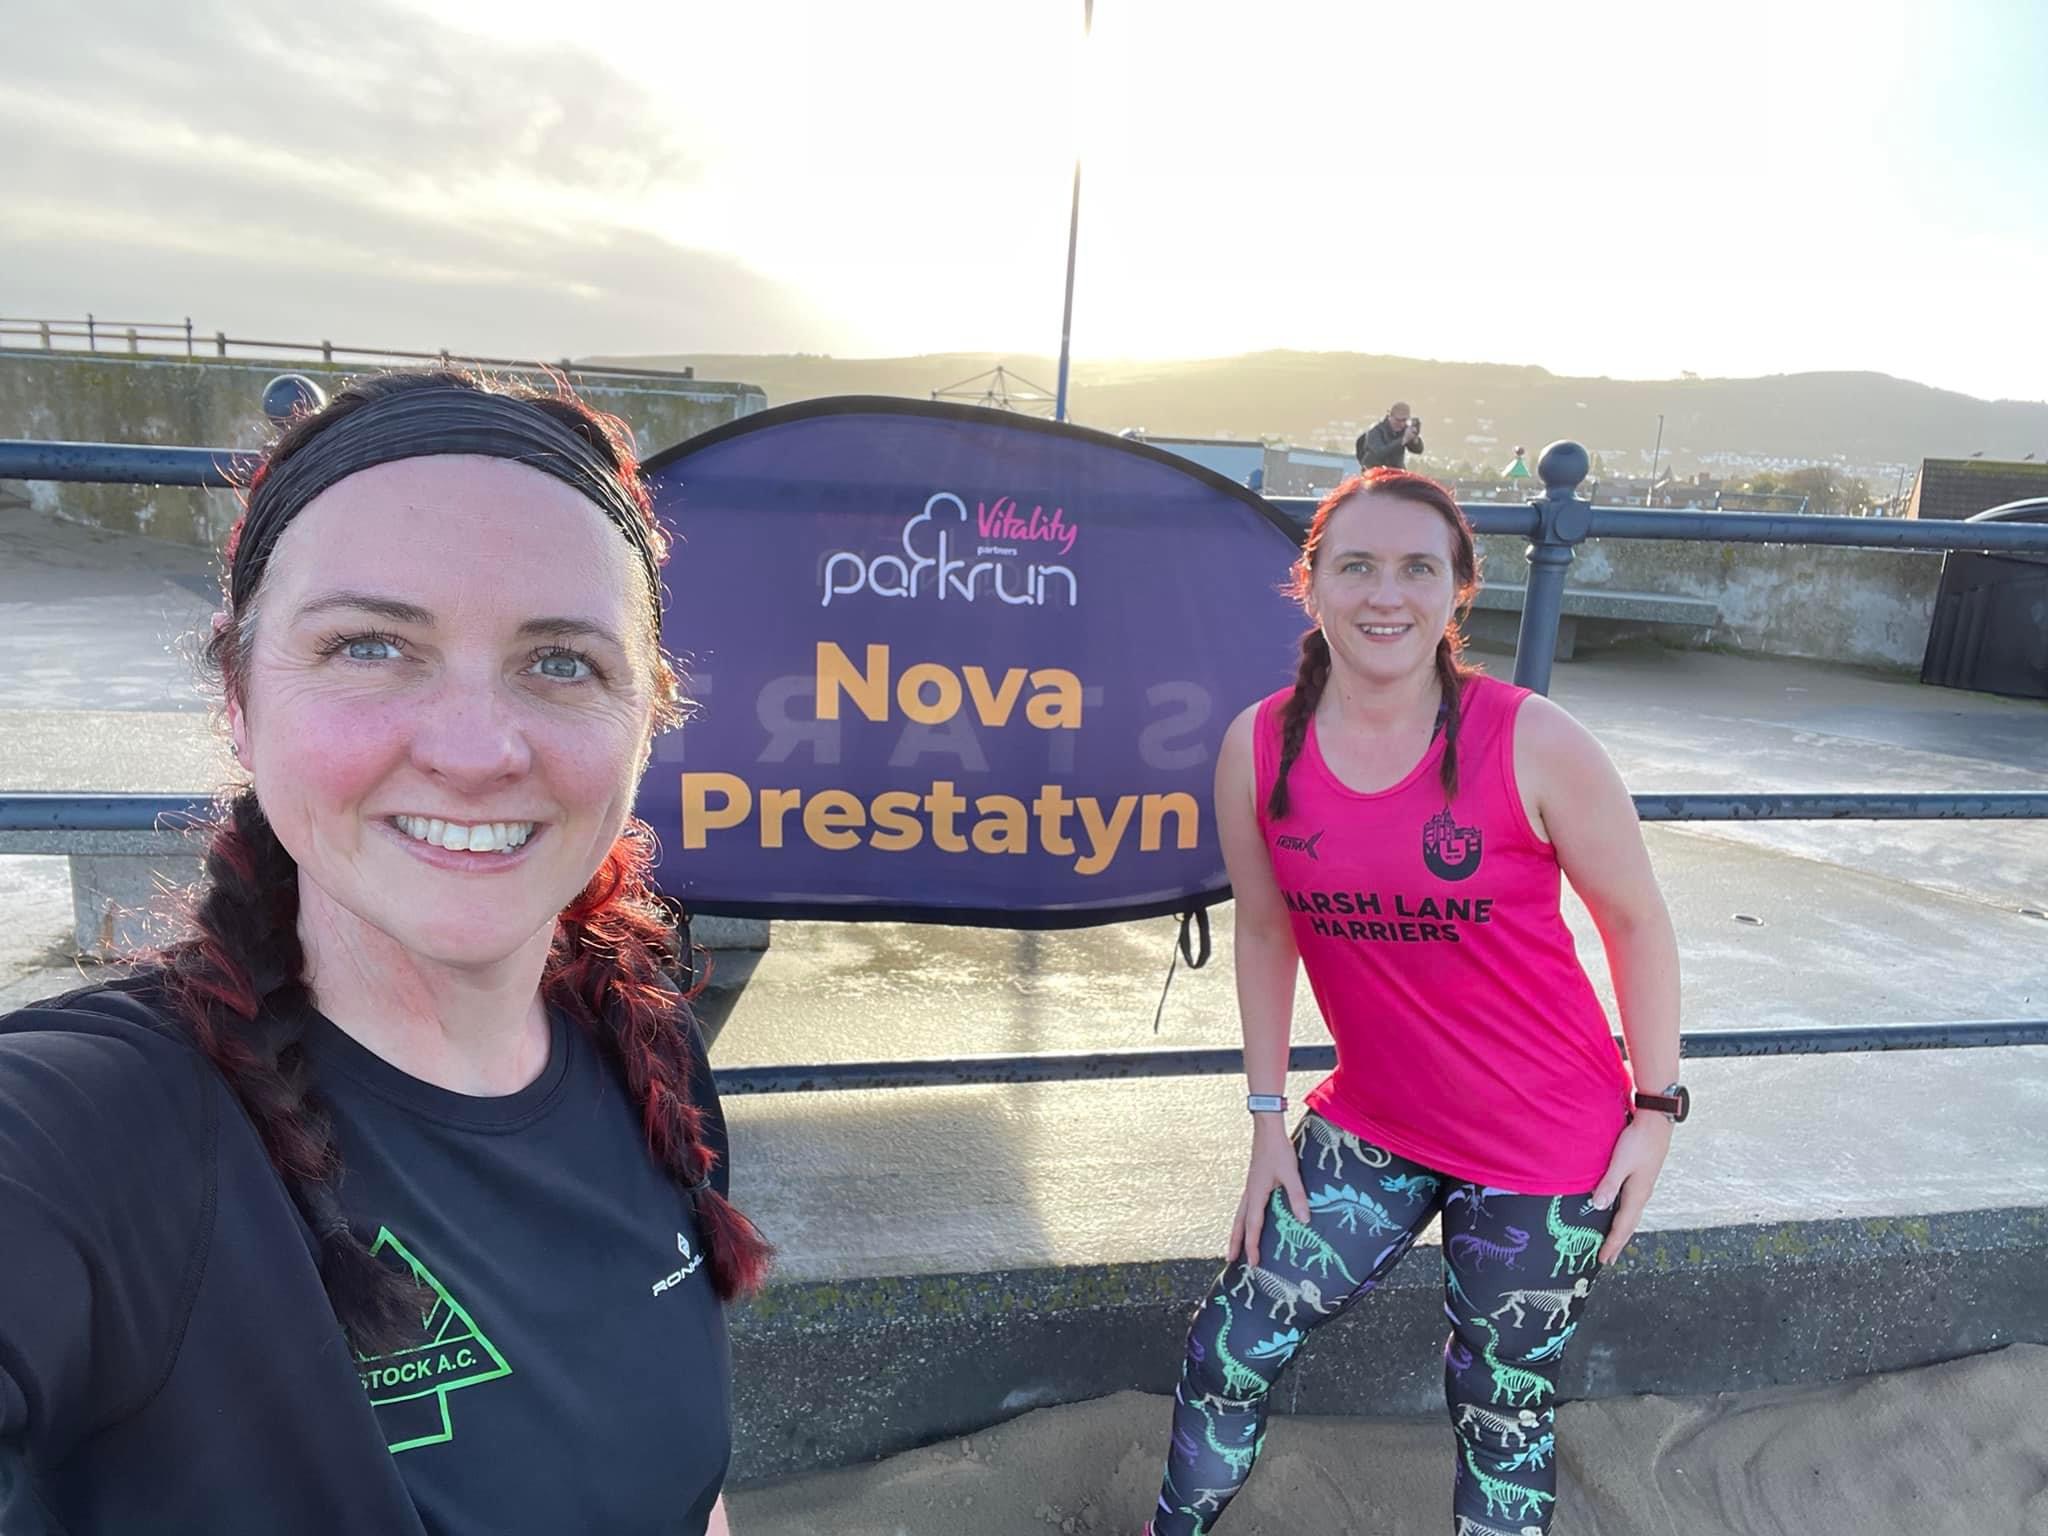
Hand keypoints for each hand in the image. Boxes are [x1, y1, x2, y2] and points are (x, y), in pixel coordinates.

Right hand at [1227, 1116, 1308, 1268]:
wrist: (1267, 1129)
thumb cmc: (1279, 1150)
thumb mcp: (1291, 1174)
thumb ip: (1297, 1197)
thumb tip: (1304, 1220)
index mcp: (1256, 1194)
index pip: (1252, 1226)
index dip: (1252, 1246)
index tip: (1253, 1263)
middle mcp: (1249, 1193)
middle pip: (1238, 1223)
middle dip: (1235, 1242)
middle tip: (1230, 1260)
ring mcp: (1249, 1187)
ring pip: (1239, 1215)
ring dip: (1236, 1231)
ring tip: (1233, 1245)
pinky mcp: (1253, 1182)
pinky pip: (1245, 1206)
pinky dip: (1242, 1218)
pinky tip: (1247, 1220)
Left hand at [1589, 1113, 1671, 1263]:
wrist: (1656, 1122)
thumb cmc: (1639, 1140)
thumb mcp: (1620, 1162)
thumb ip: (1609, 1184)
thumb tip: (1598, 1206)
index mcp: (1638, 1194)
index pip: (1623, 1225)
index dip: (1612, 1243)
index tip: (1603, 1259)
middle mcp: (1642, 1194)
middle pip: (1628, 1224)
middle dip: (1617, 1242)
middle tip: (1607, 1258)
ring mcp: (1643, 1186)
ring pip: (1631, 1215)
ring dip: (1621, 1230)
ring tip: (1613, 1241)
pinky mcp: (1642, 1177)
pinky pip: (1631, 1204)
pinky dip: (1623, 1215)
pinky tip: (1618, 1212)